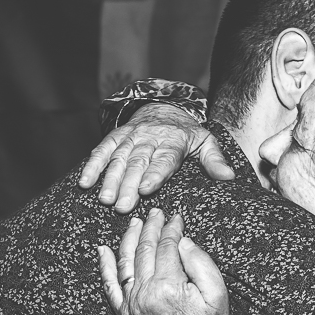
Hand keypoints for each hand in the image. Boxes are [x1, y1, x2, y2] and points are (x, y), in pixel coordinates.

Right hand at [79, 104, 233, 213]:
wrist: (164, 108)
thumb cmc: (186, 134)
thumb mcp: (205, 143)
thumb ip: (214, 160)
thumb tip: (229, 176)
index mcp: (173, 142)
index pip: (163, 159)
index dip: (154, 174)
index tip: (146, 189)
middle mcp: (150, 138)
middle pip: (138, 162)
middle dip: (128, 184)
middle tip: (121, 206)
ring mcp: (131, 137)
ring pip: (119, 158)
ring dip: (109, 179)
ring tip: (104, 199)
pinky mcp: (116, 137)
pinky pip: (102, 150)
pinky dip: (92, 165)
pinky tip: (84, 182)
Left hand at [98, 209, 230, 314]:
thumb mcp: (217, 293)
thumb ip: (200, 262)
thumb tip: (181, 241)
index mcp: (169, 285)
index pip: (166, 246)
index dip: (171, 228)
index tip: (176, 218)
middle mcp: (145, 292)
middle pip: (144, 249)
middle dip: (150, 227)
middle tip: (155, 213)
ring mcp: (132, 303)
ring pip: (125, 262)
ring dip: (129, 239)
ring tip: (135, 223)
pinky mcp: (124, 314)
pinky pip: (110, 286)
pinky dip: (105, 267)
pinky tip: (102, 250)